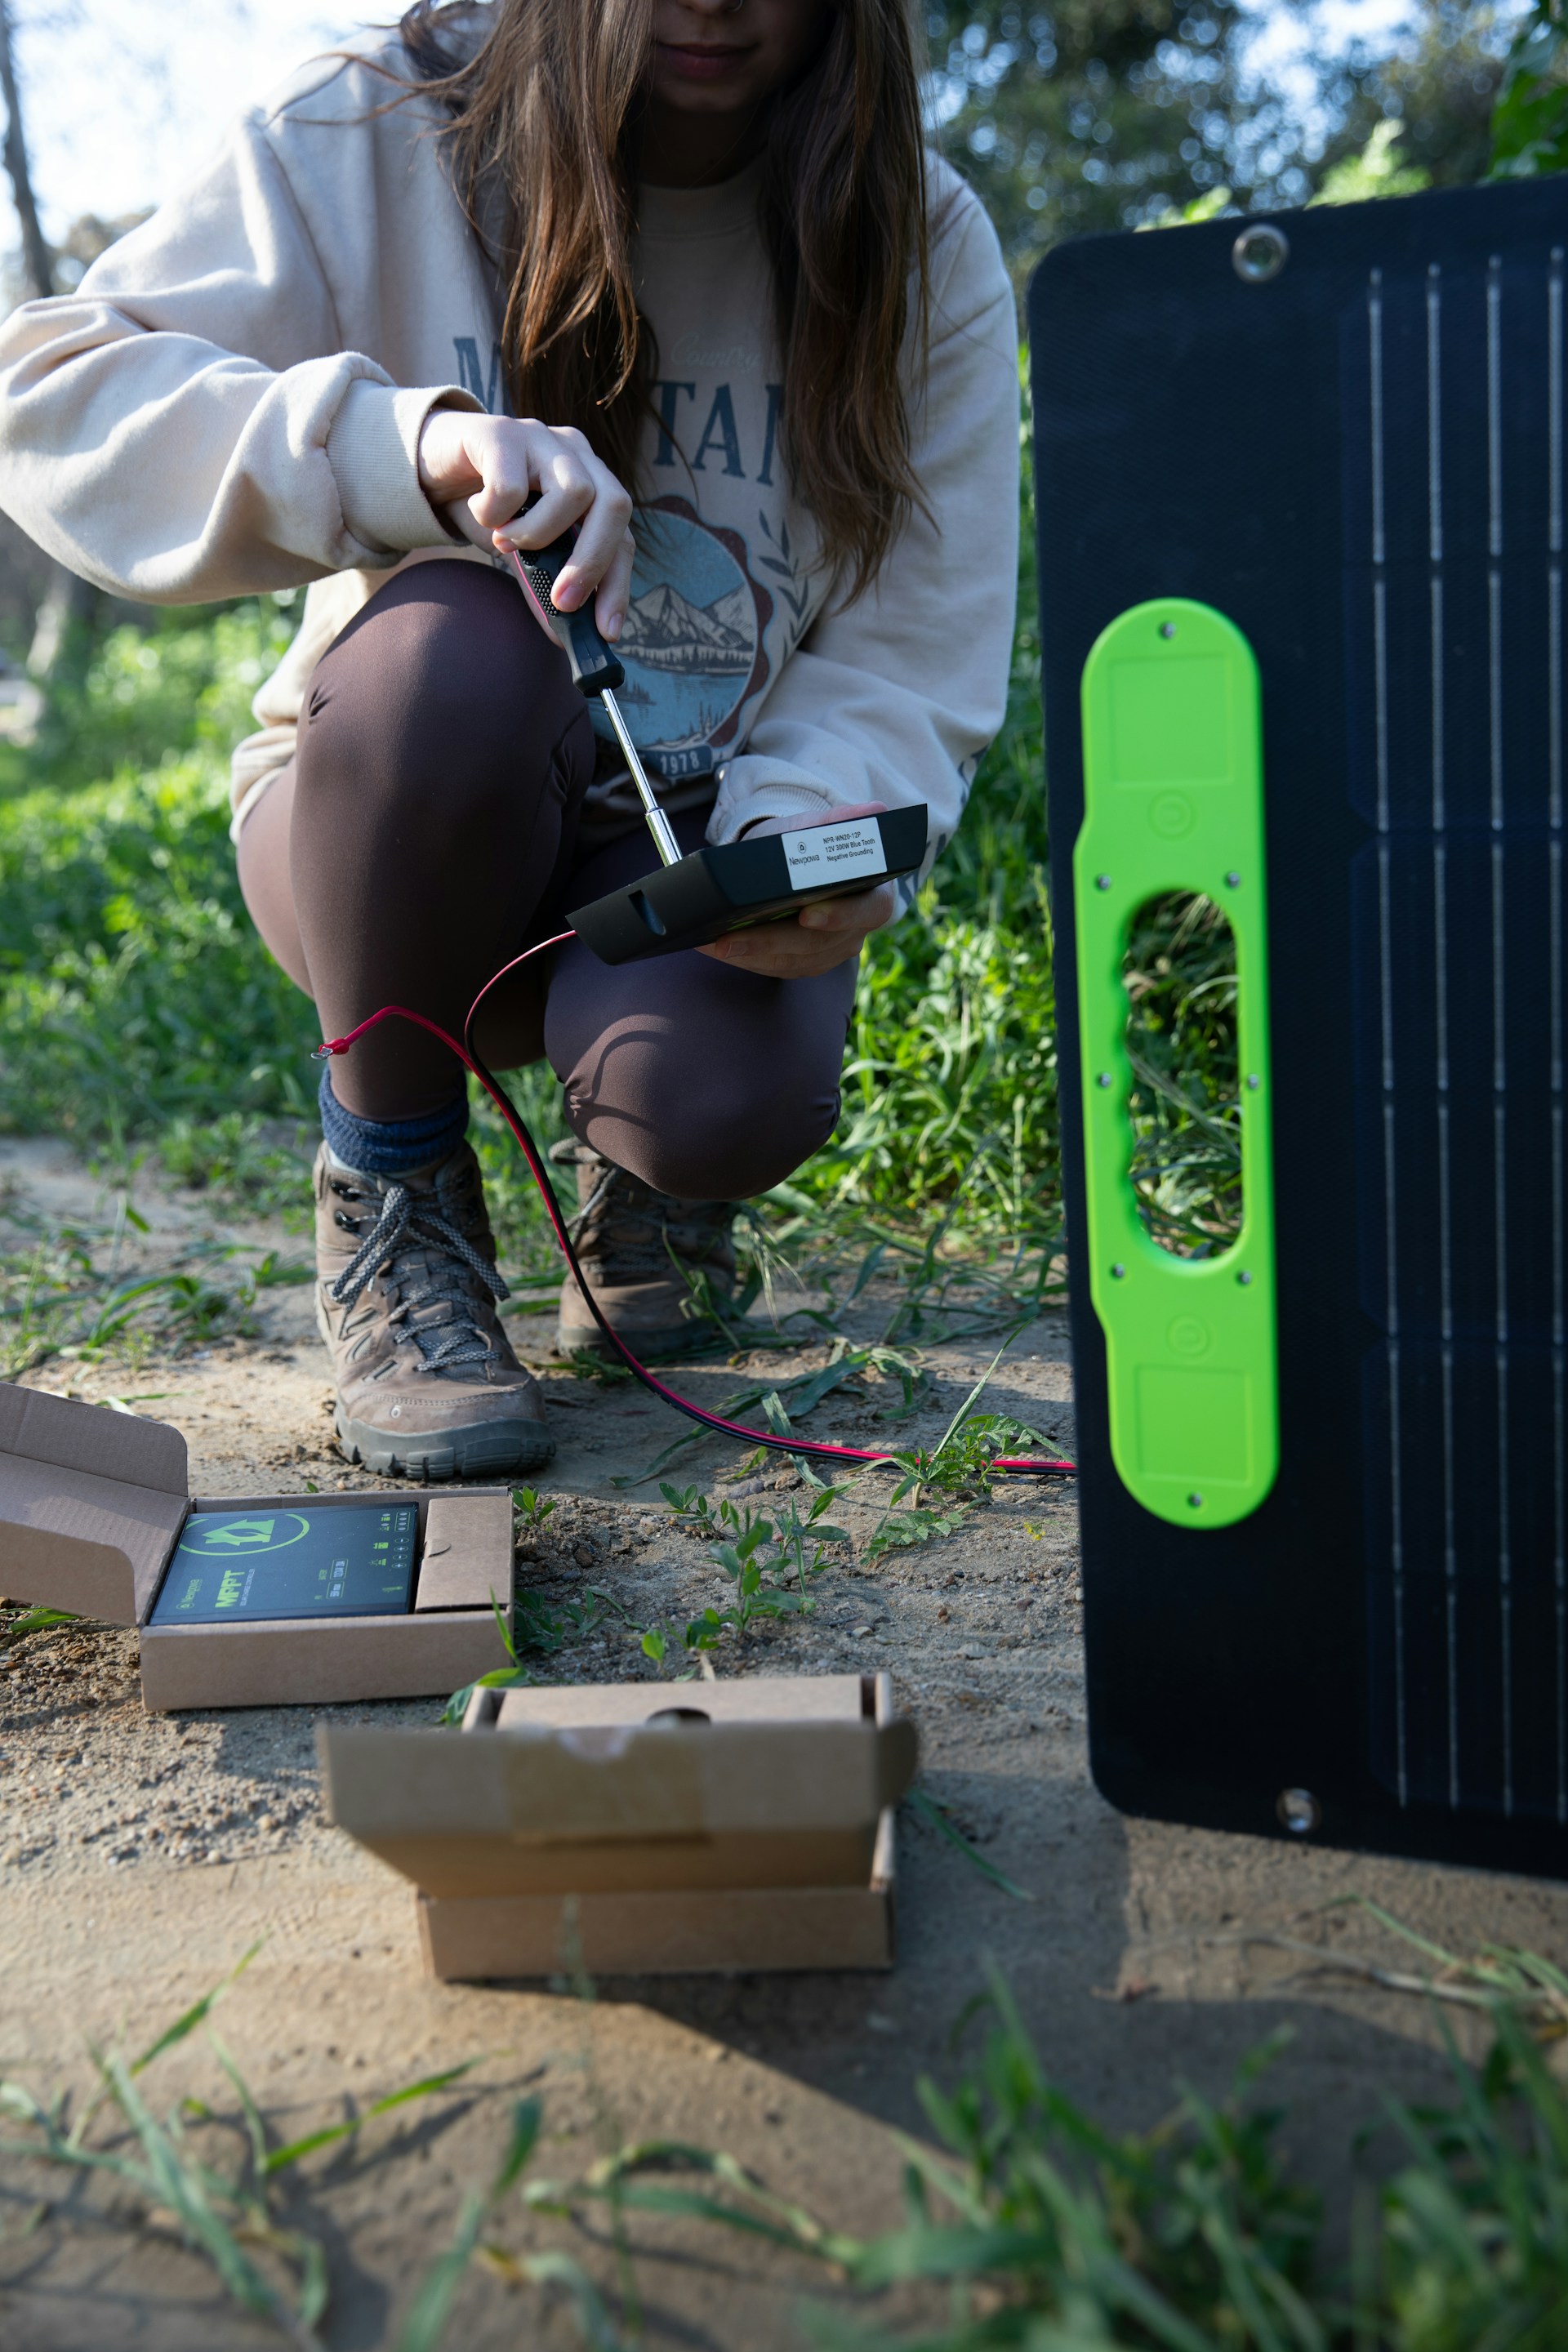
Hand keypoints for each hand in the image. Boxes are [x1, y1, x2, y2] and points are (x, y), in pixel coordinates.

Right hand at [417, 410, 634, 638]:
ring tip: (503, 542)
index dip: (617, 584)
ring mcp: (543, 437)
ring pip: (573, 492)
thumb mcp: (521, 552)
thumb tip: (562, 637)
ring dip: (537, 534)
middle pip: (615, 505)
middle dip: (592, 563)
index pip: (622, 537)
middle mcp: (576, 455)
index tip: (606, 631)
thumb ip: (543, 584)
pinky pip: (512, 486)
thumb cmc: (486, 508)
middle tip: (561, 602)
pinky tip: (480, 511)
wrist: (429, 465)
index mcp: (591, 484)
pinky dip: (493, 514)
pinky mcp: (502, 431)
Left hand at [697, 802, 896, 977]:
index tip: (807, 914)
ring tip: (712, 943)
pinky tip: (715, 948)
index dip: (838, 915)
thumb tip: (876, 811)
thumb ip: (841, 822)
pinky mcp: (804, 962)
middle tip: (730, 939)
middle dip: (770, 942)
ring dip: (748, 954)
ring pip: (793, 962)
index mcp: (873, 895)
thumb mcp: (817, 828)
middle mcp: (856, 930)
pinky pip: (776, 968)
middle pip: (817, 944)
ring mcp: (830, 951)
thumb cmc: (806, 844)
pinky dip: (744, 958)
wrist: (792, 862)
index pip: (867, 910)